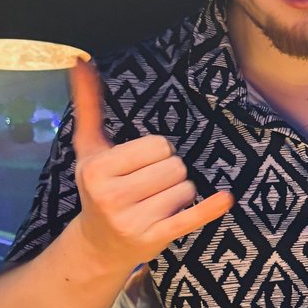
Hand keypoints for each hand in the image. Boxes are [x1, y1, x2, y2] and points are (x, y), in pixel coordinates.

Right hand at [69, 60, 233, 267]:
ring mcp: (133, 220)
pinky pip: (191, 217)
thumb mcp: (90, 150)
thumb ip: (89, 107)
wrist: (98, 245)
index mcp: (98, 169)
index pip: (158, 145)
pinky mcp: (154, 238)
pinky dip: (210, 209)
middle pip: (175, 166)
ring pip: (187, 188)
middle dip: (170, 173)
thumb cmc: (99, 188)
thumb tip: (82, 62)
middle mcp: (112, 195)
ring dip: (181, 193)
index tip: (142, 165)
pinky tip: (225, 199)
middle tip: (150, 186)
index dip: (158, 152)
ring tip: (157, 202)